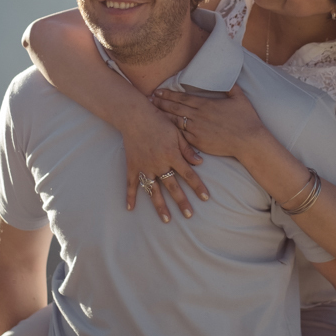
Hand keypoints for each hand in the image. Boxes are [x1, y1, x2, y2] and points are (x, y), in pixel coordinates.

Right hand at [119, 103, 208, 222]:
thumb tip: (200, 162)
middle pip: (173, 186)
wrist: (135, 115)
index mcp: (172, 155)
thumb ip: (188, 149)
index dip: (198, 186)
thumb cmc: (159, 121)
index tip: (206, 198)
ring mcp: (145, 166)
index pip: (189, 174)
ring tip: (166, 219)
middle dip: (182, 201)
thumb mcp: (177, 132)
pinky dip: (130, 196)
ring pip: (154, 190)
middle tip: (189, 215)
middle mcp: (159, 164)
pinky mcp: (133, 166)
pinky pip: (131, 183)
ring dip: (160, 206)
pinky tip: (130, 208)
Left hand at [151, 84, 265, 159]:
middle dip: (160, 103)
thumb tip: (228, 79)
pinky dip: (171, 131)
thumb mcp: (240, 98)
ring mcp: (196, 130)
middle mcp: (198, 116)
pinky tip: (164, 129)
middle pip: (174, 108)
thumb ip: (231, 88)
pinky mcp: (198, 142)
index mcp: (206, 104)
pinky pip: (181, 136)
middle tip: (149, 100)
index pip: (182, 97)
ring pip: (175, 121)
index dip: (168, 94)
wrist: (249, 141)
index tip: (158, 91)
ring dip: (162, 116)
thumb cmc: (247, 120)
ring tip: (152, 113)